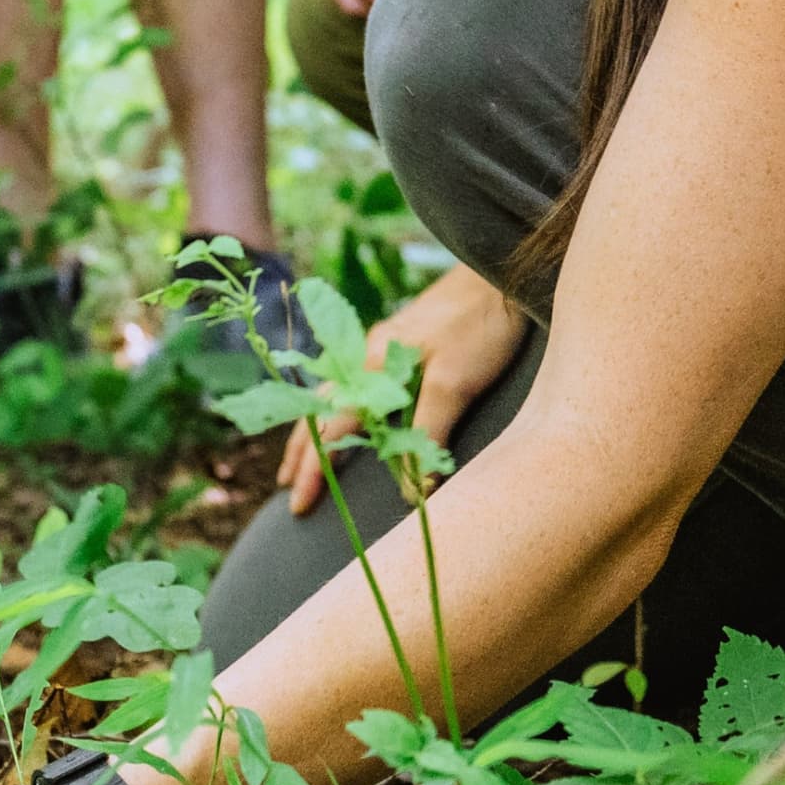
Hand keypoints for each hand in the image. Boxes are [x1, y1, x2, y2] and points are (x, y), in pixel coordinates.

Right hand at [277, 261, 527, 514]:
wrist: (497, 278)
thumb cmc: (478, 328)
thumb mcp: (455, 385)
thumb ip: (427, 435)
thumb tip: (409, 493)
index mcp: (372, 365)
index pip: (331, 427)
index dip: (314, 469)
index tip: (297, 506)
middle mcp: (366, 353)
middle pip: (318, 408)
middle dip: (301, 452)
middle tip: (287, 490)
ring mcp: (380, 345)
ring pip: (331, 394)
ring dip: (313, 430)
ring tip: (303, 460)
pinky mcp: (398, 343)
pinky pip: (350, 383)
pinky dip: (335, 408)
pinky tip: (344, 413)